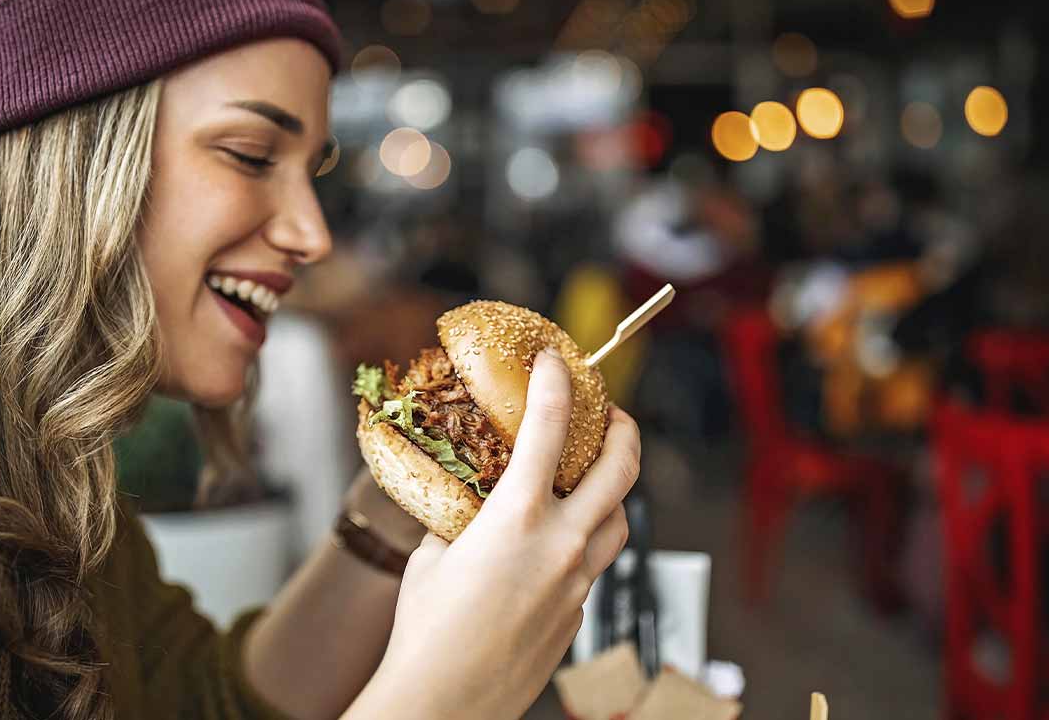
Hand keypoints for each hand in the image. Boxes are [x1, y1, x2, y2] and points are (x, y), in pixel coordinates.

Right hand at [348, 348, 641, 718]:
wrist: (444, 704)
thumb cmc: (425, 633)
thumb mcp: (433, 556)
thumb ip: (461, 521)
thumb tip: (470, 506)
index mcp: (518, 519)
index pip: (550, 428)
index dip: (557, 383)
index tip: (555, 362)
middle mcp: (561, 546)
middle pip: (620, 470)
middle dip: (623, 431)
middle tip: (612, 414)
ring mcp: (577, 584)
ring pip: (620, 521)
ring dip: (614, 489)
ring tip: (596, 475)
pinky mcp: (577, 616)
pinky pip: (594, 566)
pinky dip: (583, 543)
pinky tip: (555, 546)